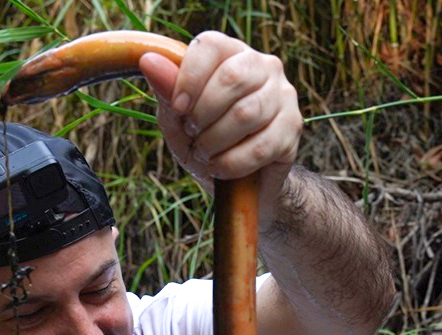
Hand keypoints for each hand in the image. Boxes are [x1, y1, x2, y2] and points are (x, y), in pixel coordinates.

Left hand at [137, 31, 299, 226]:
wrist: (239, 181)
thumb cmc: (204, 140)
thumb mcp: (177, 118)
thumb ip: (167, 90)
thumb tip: (148, 61)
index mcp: (231, 52)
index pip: (211, 46)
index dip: (189, 78)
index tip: (177, 108)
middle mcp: (264, 66)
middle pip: (233, 78)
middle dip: (203, 114)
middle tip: (192, 134)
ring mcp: (284, 96)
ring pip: (247, 113)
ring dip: (215, 141)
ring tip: (205, 153)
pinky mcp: (293, 129)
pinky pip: (261, 146)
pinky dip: (232, 162)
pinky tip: (220, 168)